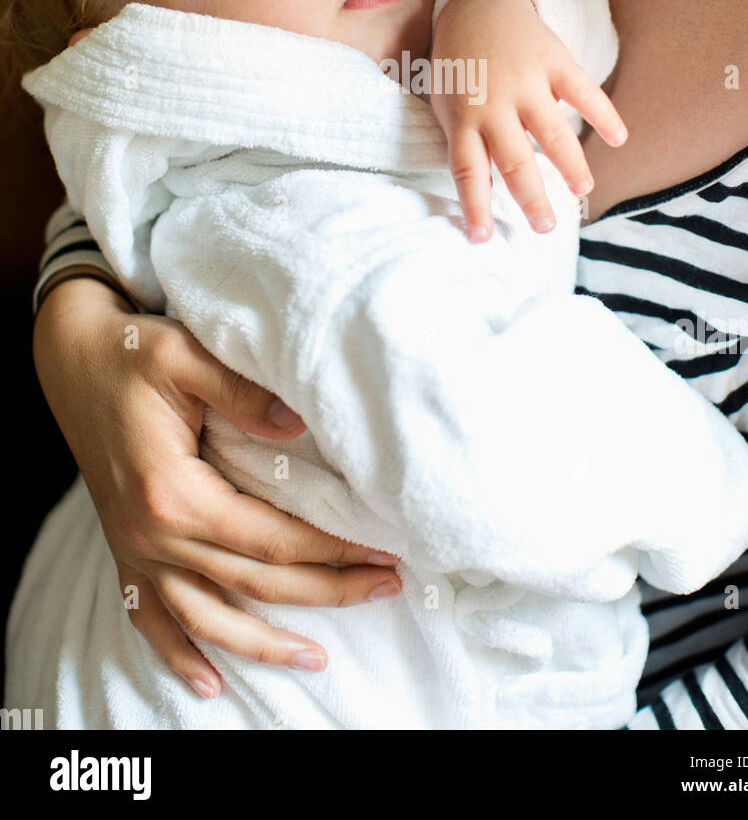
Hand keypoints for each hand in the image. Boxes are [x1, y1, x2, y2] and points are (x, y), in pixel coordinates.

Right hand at [33, 277, 401, 698]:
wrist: (73, 356)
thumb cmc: (133, 353)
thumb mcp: (186, 356)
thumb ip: (244, 393)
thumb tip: (302, 424)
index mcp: (173, 492)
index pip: (271, 539)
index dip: (332, 549)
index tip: (383, 548)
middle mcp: (153, 534)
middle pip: (252, 584)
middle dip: (326, 591)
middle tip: (386, 585)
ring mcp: (135, 549)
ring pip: (207, 618)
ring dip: (263, 645)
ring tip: (317, 657)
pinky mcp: (125, 550)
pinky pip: (151, 619)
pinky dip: (179, 655)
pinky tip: (209, 682)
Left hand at [430, 0, 627, 239]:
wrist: (478, 4)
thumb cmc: (461, 66)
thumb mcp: (449, 104)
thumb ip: (466, 143)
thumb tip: (482, 196)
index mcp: (462, 118)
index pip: (466, 169)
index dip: (474, 205)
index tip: (482, 238)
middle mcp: (492, 103)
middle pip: (512, 158)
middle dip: (530, 196)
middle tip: (546, 226)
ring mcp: (524, 81)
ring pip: (550, 130)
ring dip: (569, 162)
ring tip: (582, 189)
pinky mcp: (552, 60)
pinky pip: (581, 90)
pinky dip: (603, 113)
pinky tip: (619, 137)